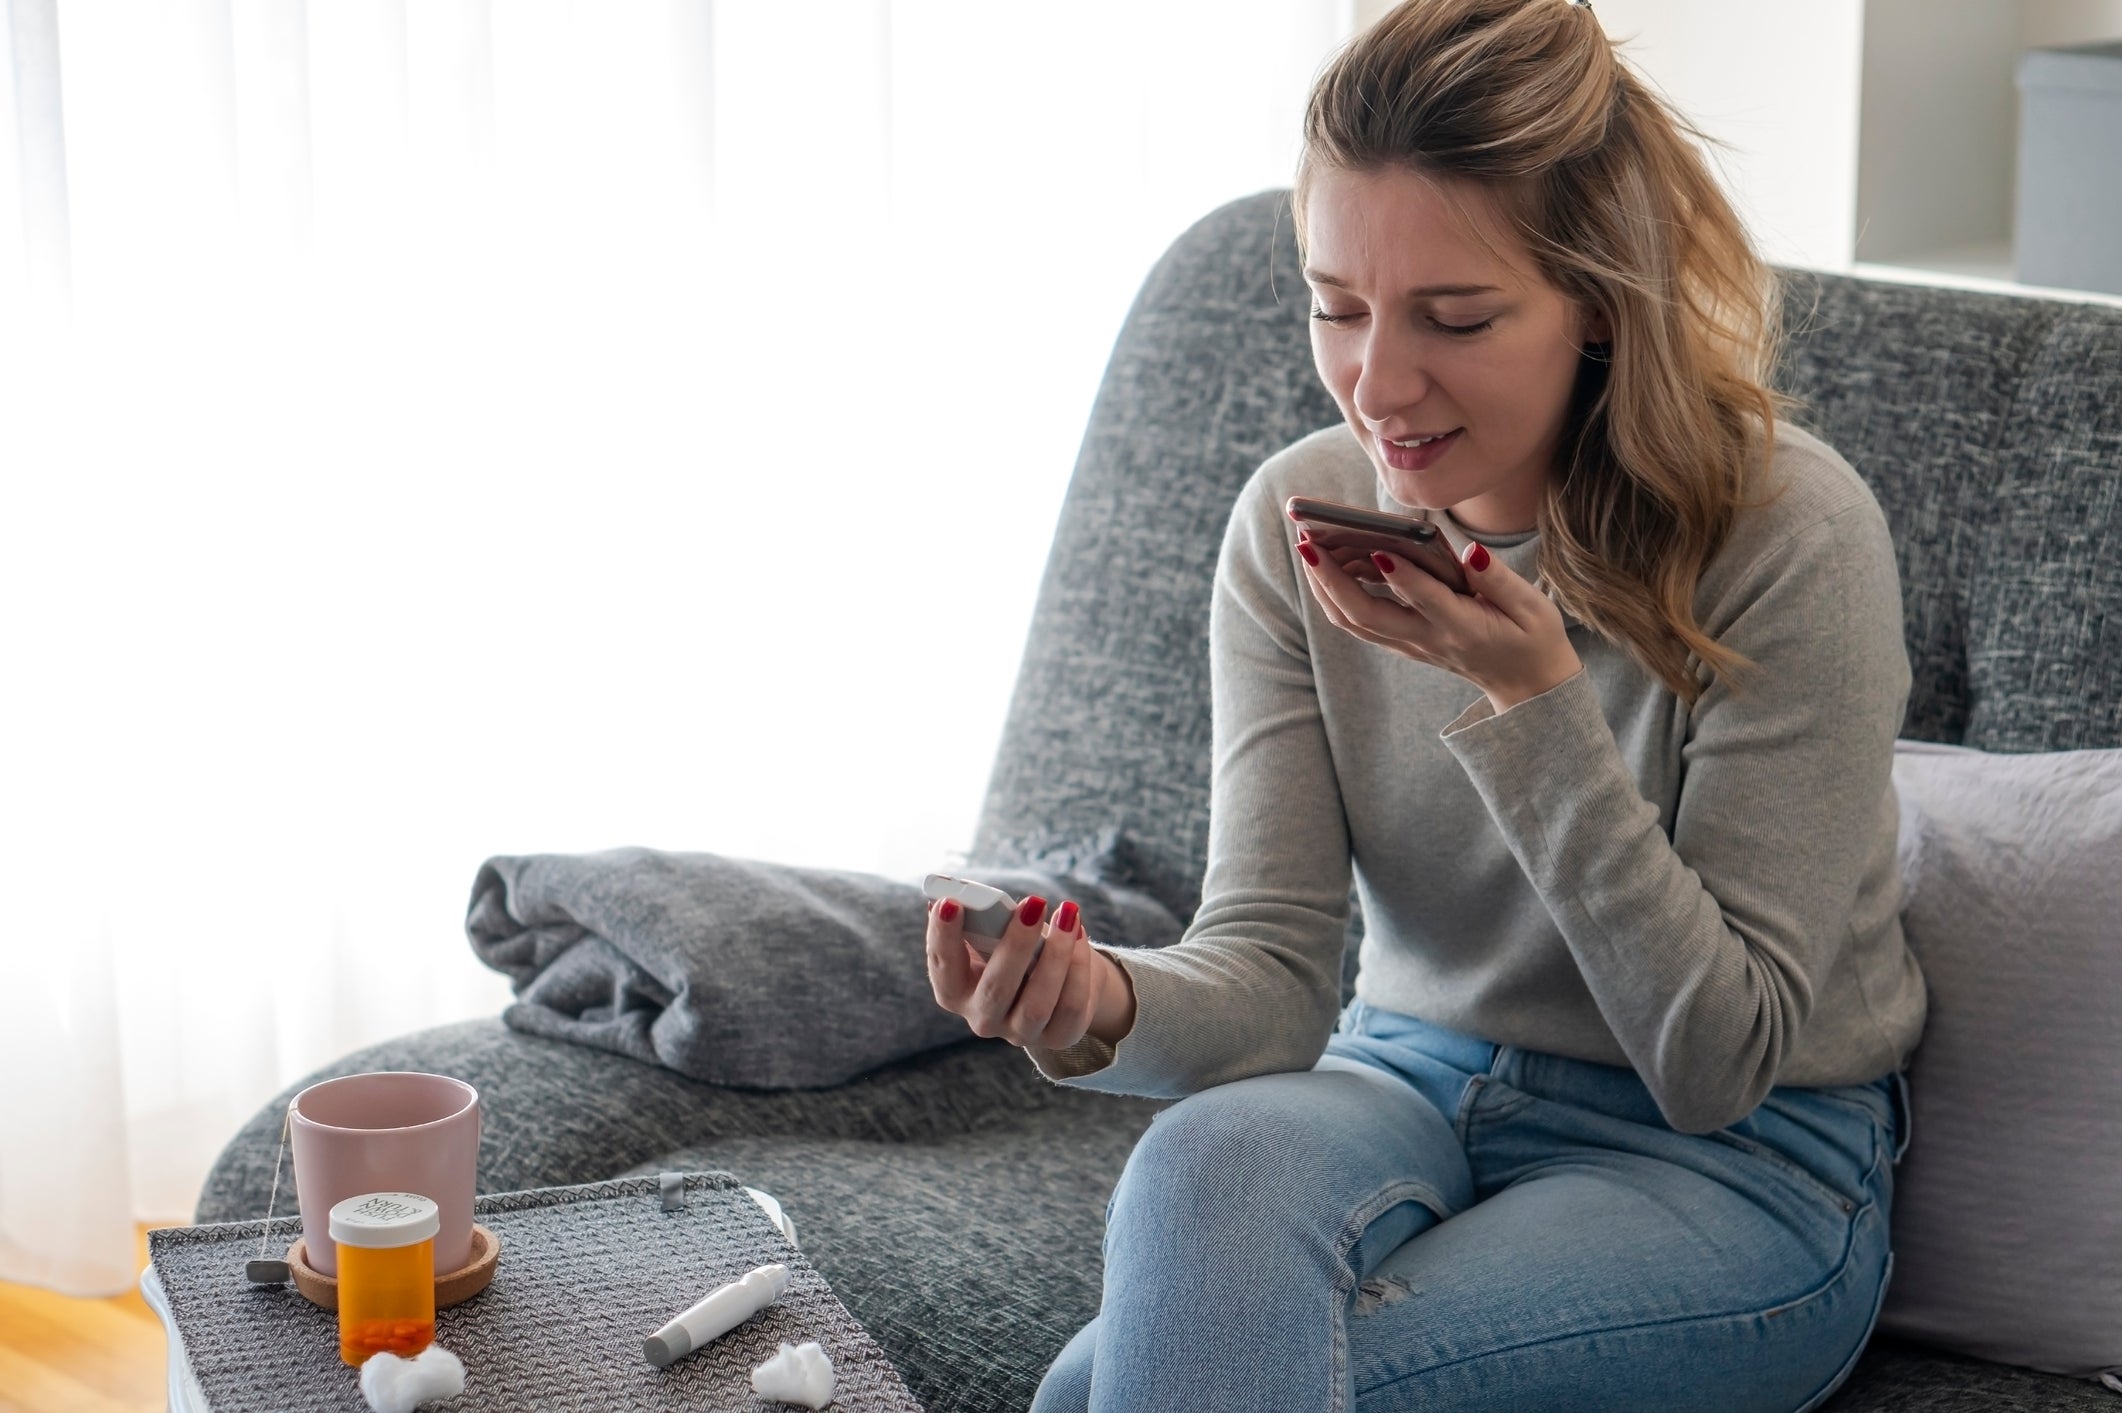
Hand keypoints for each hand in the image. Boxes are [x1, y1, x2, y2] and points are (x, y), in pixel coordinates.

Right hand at [925, 893, 1134, 1049]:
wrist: (1059, 985)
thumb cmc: (1015, 952)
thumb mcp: (994, 937)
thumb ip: (981, 920)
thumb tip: (963, 893)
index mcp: (956, 990)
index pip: (942, 967)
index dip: (942, 937)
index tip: (950, 903)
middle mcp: (983, 1018)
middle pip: (996, 988)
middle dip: (1016, 943)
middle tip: (1034, 903)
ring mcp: (1020, 1032)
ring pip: (1037, 1003)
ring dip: (1056, 954)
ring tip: (1068, 914)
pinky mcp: (1058, 1037)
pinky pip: (1071, 1005)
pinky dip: (1079, 967)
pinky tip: (1079, 934)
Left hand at [1295, 534, 1581, 712]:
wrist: (1525, 684)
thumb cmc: (1531, 637)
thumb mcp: (1530, 607)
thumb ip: (1496, 579)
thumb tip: (1468, 550)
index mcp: (1463, 627)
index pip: (1425, 601)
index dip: (1401, 576)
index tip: (1379, 548)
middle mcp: (1427, 639)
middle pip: (1367, 615)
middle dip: (1332, 579)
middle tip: (1309, 541)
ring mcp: (1410, 645)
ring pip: (1353, 621)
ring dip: (1324, 585)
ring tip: (1307, 544)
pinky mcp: (1402, 644)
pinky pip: (1358, 623)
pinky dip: (1334, 594)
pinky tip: (1325, 564)